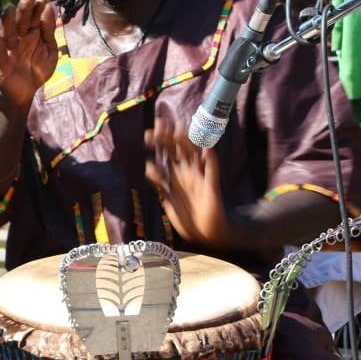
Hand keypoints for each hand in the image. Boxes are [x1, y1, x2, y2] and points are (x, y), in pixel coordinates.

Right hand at [0, 0, 57, 109]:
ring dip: (8, 22)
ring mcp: (10, 50)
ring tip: (9, 10)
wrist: (26, 94)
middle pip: (20, 21)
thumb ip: (49, 31)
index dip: (37, 8)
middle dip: (24, 9)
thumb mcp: (50, 50)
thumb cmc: (38, 70)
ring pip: (7, 33)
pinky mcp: (3, 65)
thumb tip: (50, 9)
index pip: (34, 17)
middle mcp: (20, 39)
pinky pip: (0, 55)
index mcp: (32, 34)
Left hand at [144, 117, 229, 248]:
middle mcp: (188, 173)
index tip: (148, 133)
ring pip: (194, 156)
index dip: (158, 142)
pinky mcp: (212, 189)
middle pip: (179, 150)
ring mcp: (200, 179)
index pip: (167, 153)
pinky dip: (211, 162)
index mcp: (176, 175)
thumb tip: (149, 163)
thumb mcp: (168, 199)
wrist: (205, 235)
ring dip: (187, 143)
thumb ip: (160, 183)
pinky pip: (212, 173)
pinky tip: (208, 151)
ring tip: (180, 129)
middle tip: (160, 124)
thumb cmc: (186, 216)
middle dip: (170, 137)